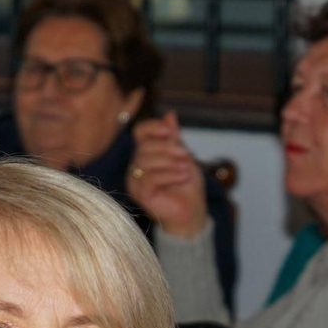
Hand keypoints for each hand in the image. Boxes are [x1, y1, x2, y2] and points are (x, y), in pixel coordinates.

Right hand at [127, 112, 208, 238]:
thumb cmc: (188, 186)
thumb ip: (175, 138)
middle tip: (186, 155)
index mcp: (145, 153)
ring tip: (186, 169)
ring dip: (170, 162)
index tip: (171, 132)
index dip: (153, 128)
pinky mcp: (140, 194)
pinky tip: (182, 176)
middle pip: (144, 146)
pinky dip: (169, 175)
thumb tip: (170, 115)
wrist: (192, 212)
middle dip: (167, 148)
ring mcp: (135, 180)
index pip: (140, 132)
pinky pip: (149, 178)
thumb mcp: (184, 157)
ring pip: (145, 161)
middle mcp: (136, 165)